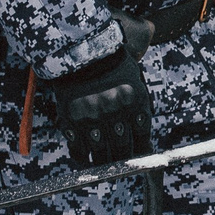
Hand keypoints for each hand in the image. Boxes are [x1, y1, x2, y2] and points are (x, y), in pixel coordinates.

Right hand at [48, 15, 153, 166]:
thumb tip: (143, 139)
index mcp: (134, 100)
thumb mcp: (134, 80)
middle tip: (121, 165)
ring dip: (103, 163)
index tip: (140, 161)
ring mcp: (92, 115)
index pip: (142, 138)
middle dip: (123, 161)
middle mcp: (114, 109)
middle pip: (122, 149)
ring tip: (103, 165)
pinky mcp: (71, 118)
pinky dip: (81, 157)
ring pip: (100, 153)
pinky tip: (84, 157)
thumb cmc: (111, 65)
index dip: (141, 153)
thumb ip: (140, 107)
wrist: (79, 49)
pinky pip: (78, 148)